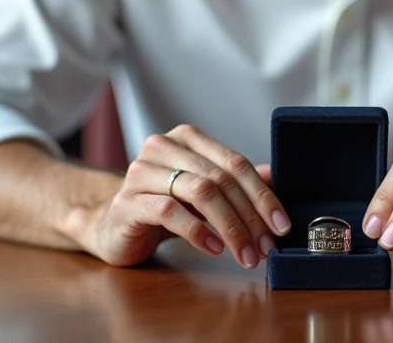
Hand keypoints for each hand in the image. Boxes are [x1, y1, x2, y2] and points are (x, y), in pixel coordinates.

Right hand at [62, 124, 290, 267]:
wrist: (112, 226)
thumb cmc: (162, 205)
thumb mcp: (203, 191)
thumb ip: (235, 181)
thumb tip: (275, 177)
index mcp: (187, 138)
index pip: (235, 163)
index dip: (262, 195)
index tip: (280, 225)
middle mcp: (163, 147)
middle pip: (220, 179)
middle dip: (249, 216)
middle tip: (265, 246)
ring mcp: (141, 172)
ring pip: (199, 192)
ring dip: (230, 227)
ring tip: (245, 253)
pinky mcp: (128, 201)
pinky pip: (170, 211)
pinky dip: (197, 231)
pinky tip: (213, 248)